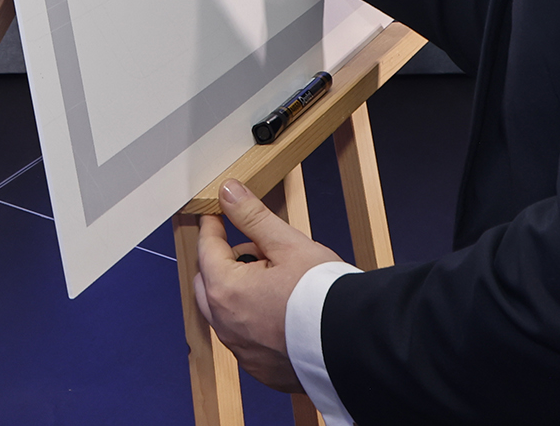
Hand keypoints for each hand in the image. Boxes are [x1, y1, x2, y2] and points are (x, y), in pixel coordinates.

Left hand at [193, 178, 343, 392]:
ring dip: (236, 293)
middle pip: (207, 283)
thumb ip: (253, 217)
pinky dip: (250, 321)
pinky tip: (278, 312)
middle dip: (223, 262)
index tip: (217, 214)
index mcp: (226, 290)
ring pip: (223, 313)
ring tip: (273, 280)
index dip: (213, 226)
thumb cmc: (322, 294)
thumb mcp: (288, 244)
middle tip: (255, 248)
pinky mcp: (257, 368)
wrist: (352, 342)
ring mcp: (240, 350)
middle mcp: (225, 325)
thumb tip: (228, 192)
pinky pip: (242, 338)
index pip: (207, 248)